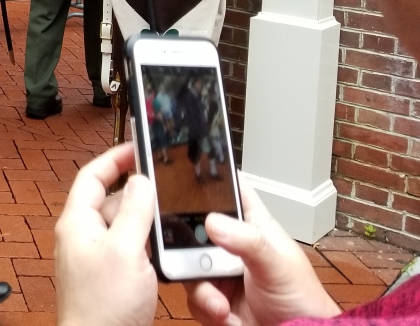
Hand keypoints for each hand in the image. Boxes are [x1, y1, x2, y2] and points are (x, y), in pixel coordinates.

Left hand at [55, 143, 157, 325]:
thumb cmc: (101, 307)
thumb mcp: (125, 250)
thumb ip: (133, 211)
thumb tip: (140, 181)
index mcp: (77, 222)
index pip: (91, 175)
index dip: (114, 159)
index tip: (137, 147)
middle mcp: (83, 236)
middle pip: (113, 200)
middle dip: (139, 196)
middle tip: (165, 192)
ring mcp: (97, 257)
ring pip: (126, 227)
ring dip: (147, 225)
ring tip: (168, 227)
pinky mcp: (111, 277)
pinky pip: (131, 251)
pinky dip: (148, 249)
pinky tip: (164, 256)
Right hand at [186, 179, 339, 325]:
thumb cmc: (303, 301)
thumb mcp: (278, 267)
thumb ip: (249, 242)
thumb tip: (213, 221)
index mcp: (252, 227)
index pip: (229, 191)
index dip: (209, 180)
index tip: (184, 176)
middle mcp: (231, 246)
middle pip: (194, 229)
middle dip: (190, 247)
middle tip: (199, 261)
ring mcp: (219, 272)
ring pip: (188, 264)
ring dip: (201, 287)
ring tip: (218, 303)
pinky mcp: (213, 297)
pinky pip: (192, 295)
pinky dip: (205, 307)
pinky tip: (225, 314)